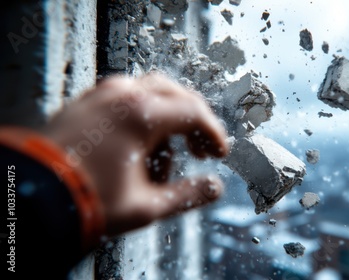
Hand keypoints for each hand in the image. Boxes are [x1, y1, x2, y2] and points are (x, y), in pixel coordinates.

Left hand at [43, 73, 228, 240]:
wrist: (31, 196)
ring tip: (163, 156)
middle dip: (193, 122)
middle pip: (175, 95)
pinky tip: (137, 145)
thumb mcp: (147, 205)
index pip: (194, 112)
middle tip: (200, 150)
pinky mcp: (85, 101)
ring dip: (166, 118)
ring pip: (150, 92)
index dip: (214, 133)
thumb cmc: (86, 200)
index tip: (219, 153)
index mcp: (142, 114)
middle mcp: (123, 96)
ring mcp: (101, 95)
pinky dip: (141, 115)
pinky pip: (124, 98)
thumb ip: (189, 194)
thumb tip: (215, 187)